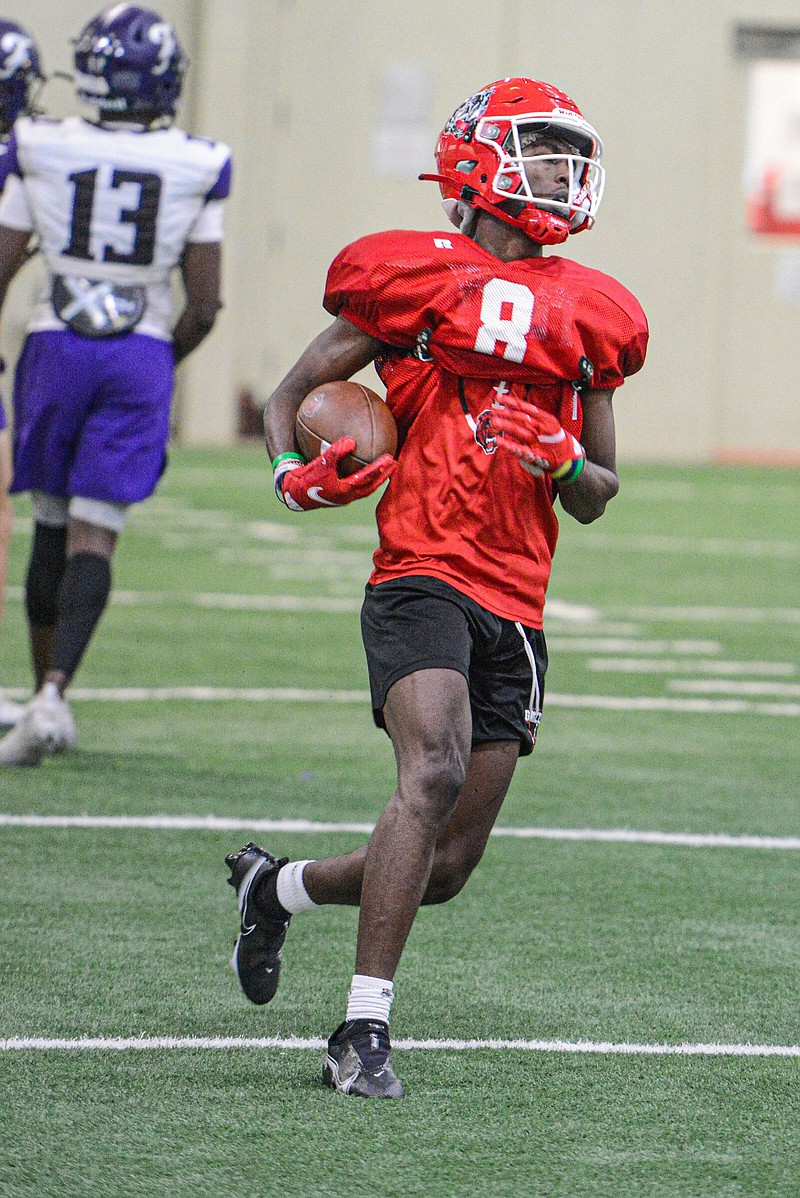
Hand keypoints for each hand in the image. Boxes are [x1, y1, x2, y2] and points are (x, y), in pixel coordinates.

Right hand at [275, 437, 395, 510]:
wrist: (292, 493)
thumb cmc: (305, 478)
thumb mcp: (320, 464)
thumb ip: (335, 452)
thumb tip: (351, 440)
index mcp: (344, 490)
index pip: (366, 479)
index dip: (379, 470)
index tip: (390, 459)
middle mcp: (347, 496)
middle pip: (370, 486)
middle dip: (383, 475)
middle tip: (394, 463)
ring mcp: (343, 496)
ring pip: (364, 488)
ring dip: (376, 478)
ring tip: (385, 467)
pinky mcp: (337, 493)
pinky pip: (354, 484)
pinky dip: (362, 476)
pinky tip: (362, 464)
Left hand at [491, 396, 585, 482]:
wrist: (568, 458)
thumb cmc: (555, 439)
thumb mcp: (548, 424)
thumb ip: (533, 417)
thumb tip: (515, 407)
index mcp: (546, 418)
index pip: (526, 407)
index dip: (511, 402)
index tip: (499, 398)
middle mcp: (542, 428)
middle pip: (520, 418)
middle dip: (505, 414)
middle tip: (492, 410)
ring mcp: (538, 441)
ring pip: (519, 431)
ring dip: (505, 426)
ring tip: (493, 422)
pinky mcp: (534, 454)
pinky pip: (519, 449)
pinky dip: (508, 444)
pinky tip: (499, 440)